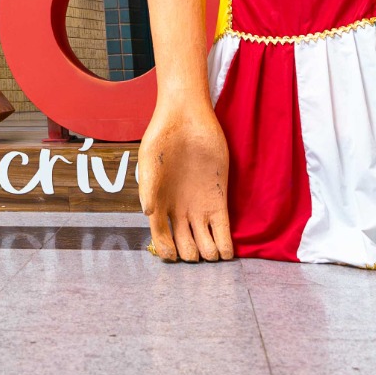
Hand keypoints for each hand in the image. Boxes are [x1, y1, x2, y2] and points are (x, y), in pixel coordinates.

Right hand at [138, 95, 233, 260]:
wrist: (187, 118)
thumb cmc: (163, 137)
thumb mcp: (149, 160)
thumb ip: (148, 187)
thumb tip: (148, 213)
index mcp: (159, 204)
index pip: (162, 238)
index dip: (167, 251)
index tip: (172, 256)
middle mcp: (179, 210)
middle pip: (185, 245)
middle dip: (191, 254)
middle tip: (195, 254)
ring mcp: (200, 206)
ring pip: (205, 242)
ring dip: (209, 253)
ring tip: (212, 254)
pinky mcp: (219, 199)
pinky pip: (222, 228)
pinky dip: (225, 243)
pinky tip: (227, 254)